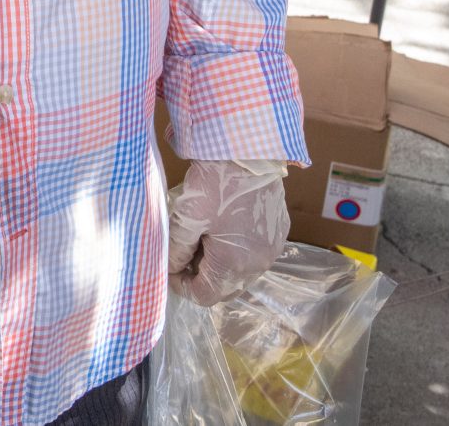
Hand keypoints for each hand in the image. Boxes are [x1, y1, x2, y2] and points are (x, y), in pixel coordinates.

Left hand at [167, 159, 289, 304]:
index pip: (205, 295)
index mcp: (235, 264)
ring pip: (241, 273)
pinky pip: (255, 255)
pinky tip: (224, 228)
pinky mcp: (278, 233)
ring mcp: (273, 249)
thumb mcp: (187, 217)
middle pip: (225, 288)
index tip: (170, 267)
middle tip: (184, 253)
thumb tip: (172, 268)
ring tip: (203, 239)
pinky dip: (237, 252)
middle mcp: (259, 264)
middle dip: (201, 276)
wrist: (248, 153)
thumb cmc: (214, 184)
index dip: (183, 286)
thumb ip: (177, 249)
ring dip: (220, 265)